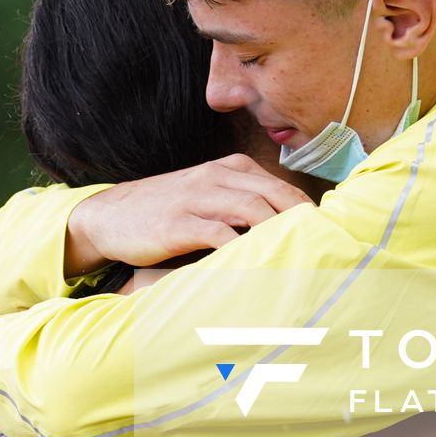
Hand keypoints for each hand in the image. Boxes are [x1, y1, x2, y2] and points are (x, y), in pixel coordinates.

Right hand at [64, 154, 313, 273]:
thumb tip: (281, 227)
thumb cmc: (163, 210)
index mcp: (226, 169)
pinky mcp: (179, 224)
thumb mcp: (203, 194)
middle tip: (324, 247)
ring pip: (252, 208)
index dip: (305, 208)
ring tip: (301, 256)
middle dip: (302, 219)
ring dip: (280, 232)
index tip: (326, 232)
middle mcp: (215, 177)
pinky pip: (219, 234)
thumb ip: (238, 202)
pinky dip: (242, 250)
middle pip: (273, 193)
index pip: (278, 185)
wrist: (109, 216)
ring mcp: (196, 198)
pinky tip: (258, 267)